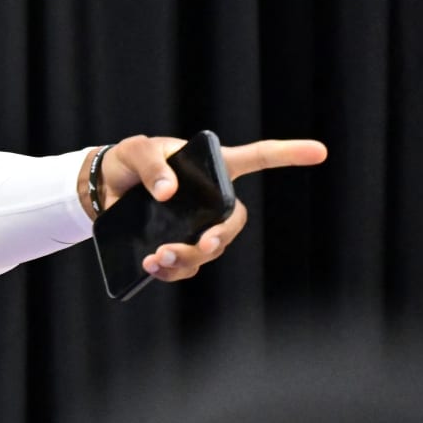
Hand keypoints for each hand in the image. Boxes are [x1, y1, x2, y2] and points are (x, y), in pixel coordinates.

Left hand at [96, 135, 327, 282]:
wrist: (102, 189)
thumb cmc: (128, 163)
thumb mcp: (136, 151)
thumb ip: (152, 165)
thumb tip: (168, 192)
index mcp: (211, 169)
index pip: (257, 158)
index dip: (288, 154)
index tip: (320, 151)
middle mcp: (210, 201)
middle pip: (232, 223)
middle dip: (220, 238)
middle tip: (202, 245)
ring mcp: (195, 227)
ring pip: (209, 251)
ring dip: (189, 258)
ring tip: (158, 257)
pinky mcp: (175, 246)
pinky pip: (184, 267)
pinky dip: (170, 271)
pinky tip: (152, 267)